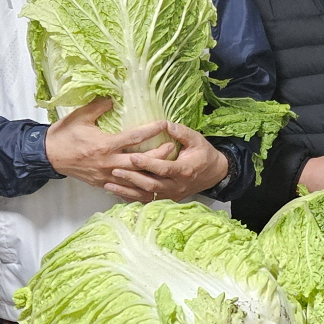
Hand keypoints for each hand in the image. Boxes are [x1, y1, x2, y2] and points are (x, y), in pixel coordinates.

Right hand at [45, 100, 181, 186]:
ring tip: (166, 165)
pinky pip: (124, 187)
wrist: (48, 156)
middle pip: (141, 161)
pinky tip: (149, 181)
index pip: (134, 137)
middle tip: (173, 147)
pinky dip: (137, 185)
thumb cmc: (64, 135)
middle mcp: (108, 162)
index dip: (151, 130)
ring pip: (135, 178)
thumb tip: (114, 97)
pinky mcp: (102, 183)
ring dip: (152, 171)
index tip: (164, 123)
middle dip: (159, 155)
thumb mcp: (80, 116)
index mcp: (105, 145)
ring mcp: (106, 175)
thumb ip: (99, 106)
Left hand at [101, 123, 229, 202]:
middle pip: (151, 185)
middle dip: (132, 178)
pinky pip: (147, 200)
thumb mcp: (197, 140)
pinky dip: (131, 197)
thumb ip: (181, 132)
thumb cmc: (203, 154)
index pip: (163, 168)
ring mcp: (171, 195)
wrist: (213, 174)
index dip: (148, 163)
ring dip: (127, 190)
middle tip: (114, 170)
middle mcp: (177, 186)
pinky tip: (117, 192)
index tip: (133, 156)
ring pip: (146, 195)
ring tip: (109, 184)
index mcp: (184, 170)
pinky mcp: (166, 199)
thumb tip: (165, 123)